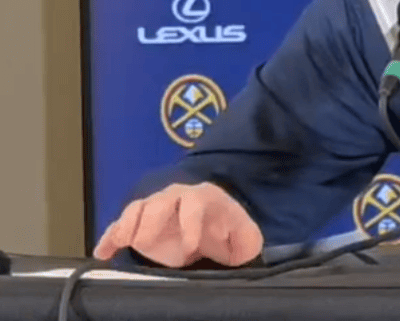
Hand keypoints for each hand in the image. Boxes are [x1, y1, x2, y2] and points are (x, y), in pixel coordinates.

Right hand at [92, 182, 263, 267]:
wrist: (212, 229)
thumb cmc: (228, 231)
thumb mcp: (245, 237)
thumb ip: (247, 238)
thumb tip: (241, 240)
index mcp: (204, 197)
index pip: (195, 203)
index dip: (191, 224)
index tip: (190, 248)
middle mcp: (176, 198)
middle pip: (160, 201)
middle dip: (152, 219)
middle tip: (144, 242)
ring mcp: (155, 209)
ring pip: (137, 209)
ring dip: (127, 224)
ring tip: (119, 242)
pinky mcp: (139, 225)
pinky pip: (120, 227)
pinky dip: (110, 238)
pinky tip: (102, 253)